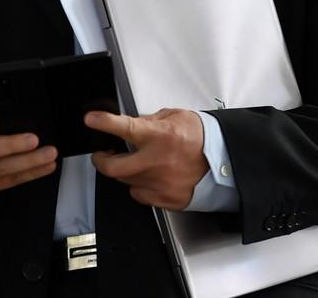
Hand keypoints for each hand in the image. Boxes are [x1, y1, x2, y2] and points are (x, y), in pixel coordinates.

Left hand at [87, 108, 208, 209]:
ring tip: (135, 163)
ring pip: (126, 182)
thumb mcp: (175, 117)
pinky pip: (140, 195)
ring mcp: (162, 183)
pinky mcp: (167, 200)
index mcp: (160, 136)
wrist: (226, 161)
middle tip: (101, 154)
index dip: (105, 123)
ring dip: (124, 172)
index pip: (125, 128)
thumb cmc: (202, 138)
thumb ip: (148, 120)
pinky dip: (139, 186)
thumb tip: (129, 124)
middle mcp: (158, 162)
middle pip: (114, 168)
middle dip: (101, 160)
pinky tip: (149, 177)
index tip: (91, 119)